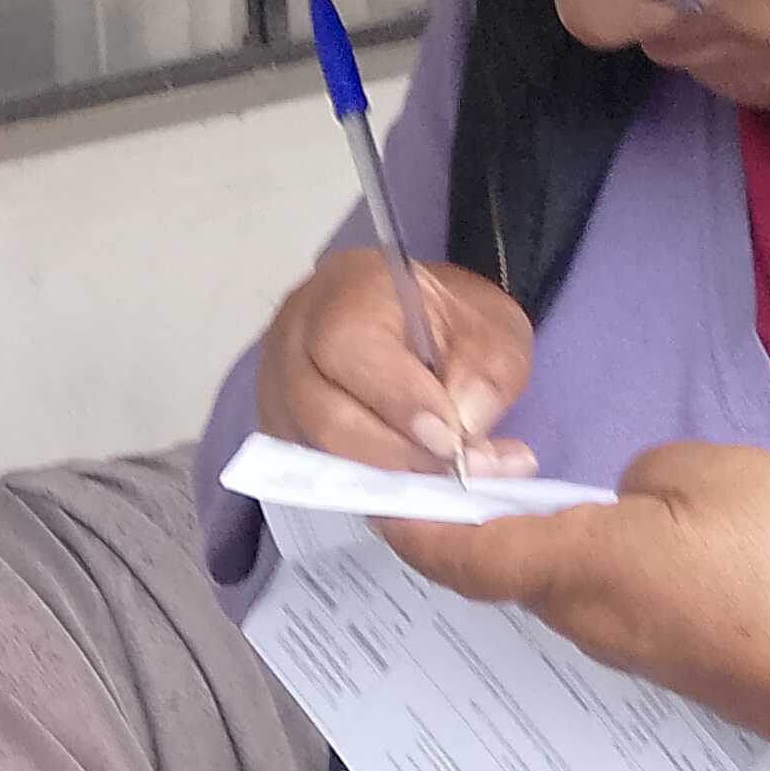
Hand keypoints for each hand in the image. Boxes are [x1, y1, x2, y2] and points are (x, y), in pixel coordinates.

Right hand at [257, 246, 537, 478]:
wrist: (417, 324)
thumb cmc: (450, 322)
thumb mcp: (493, 331)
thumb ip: (486, 376)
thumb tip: (463, 431)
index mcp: (350, 289)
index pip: (351, 348)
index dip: (398, 403)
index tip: (450, 443)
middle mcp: (296, 332)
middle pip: (323, 411)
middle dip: (392, 454)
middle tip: (450, 472)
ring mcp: (277, 380)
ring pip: (312, 448)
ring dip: (379, 475)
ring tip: (435, 480)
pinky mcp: (277, 421)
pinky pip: (310, 464)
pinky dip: (361, 481)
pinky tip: (404, 480)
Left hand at [378, 440, 769, 753]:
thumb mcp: (717, 474)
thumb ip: (647, 473)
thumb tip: (624, 500)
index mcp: (579, 566)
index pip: (468, 553)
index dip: (417, 529)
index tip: (378, 506)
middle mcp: (582, 619)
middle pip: (508, 570)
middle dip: (478, 528)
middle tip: (471, 472)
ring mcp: (622, 649)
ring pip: (559, 587)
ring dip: (540, 548)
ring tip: (549, 493)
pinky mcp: (663, 661)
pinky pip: (605, 603)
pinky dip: (590, 567)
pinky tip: (627, 535)